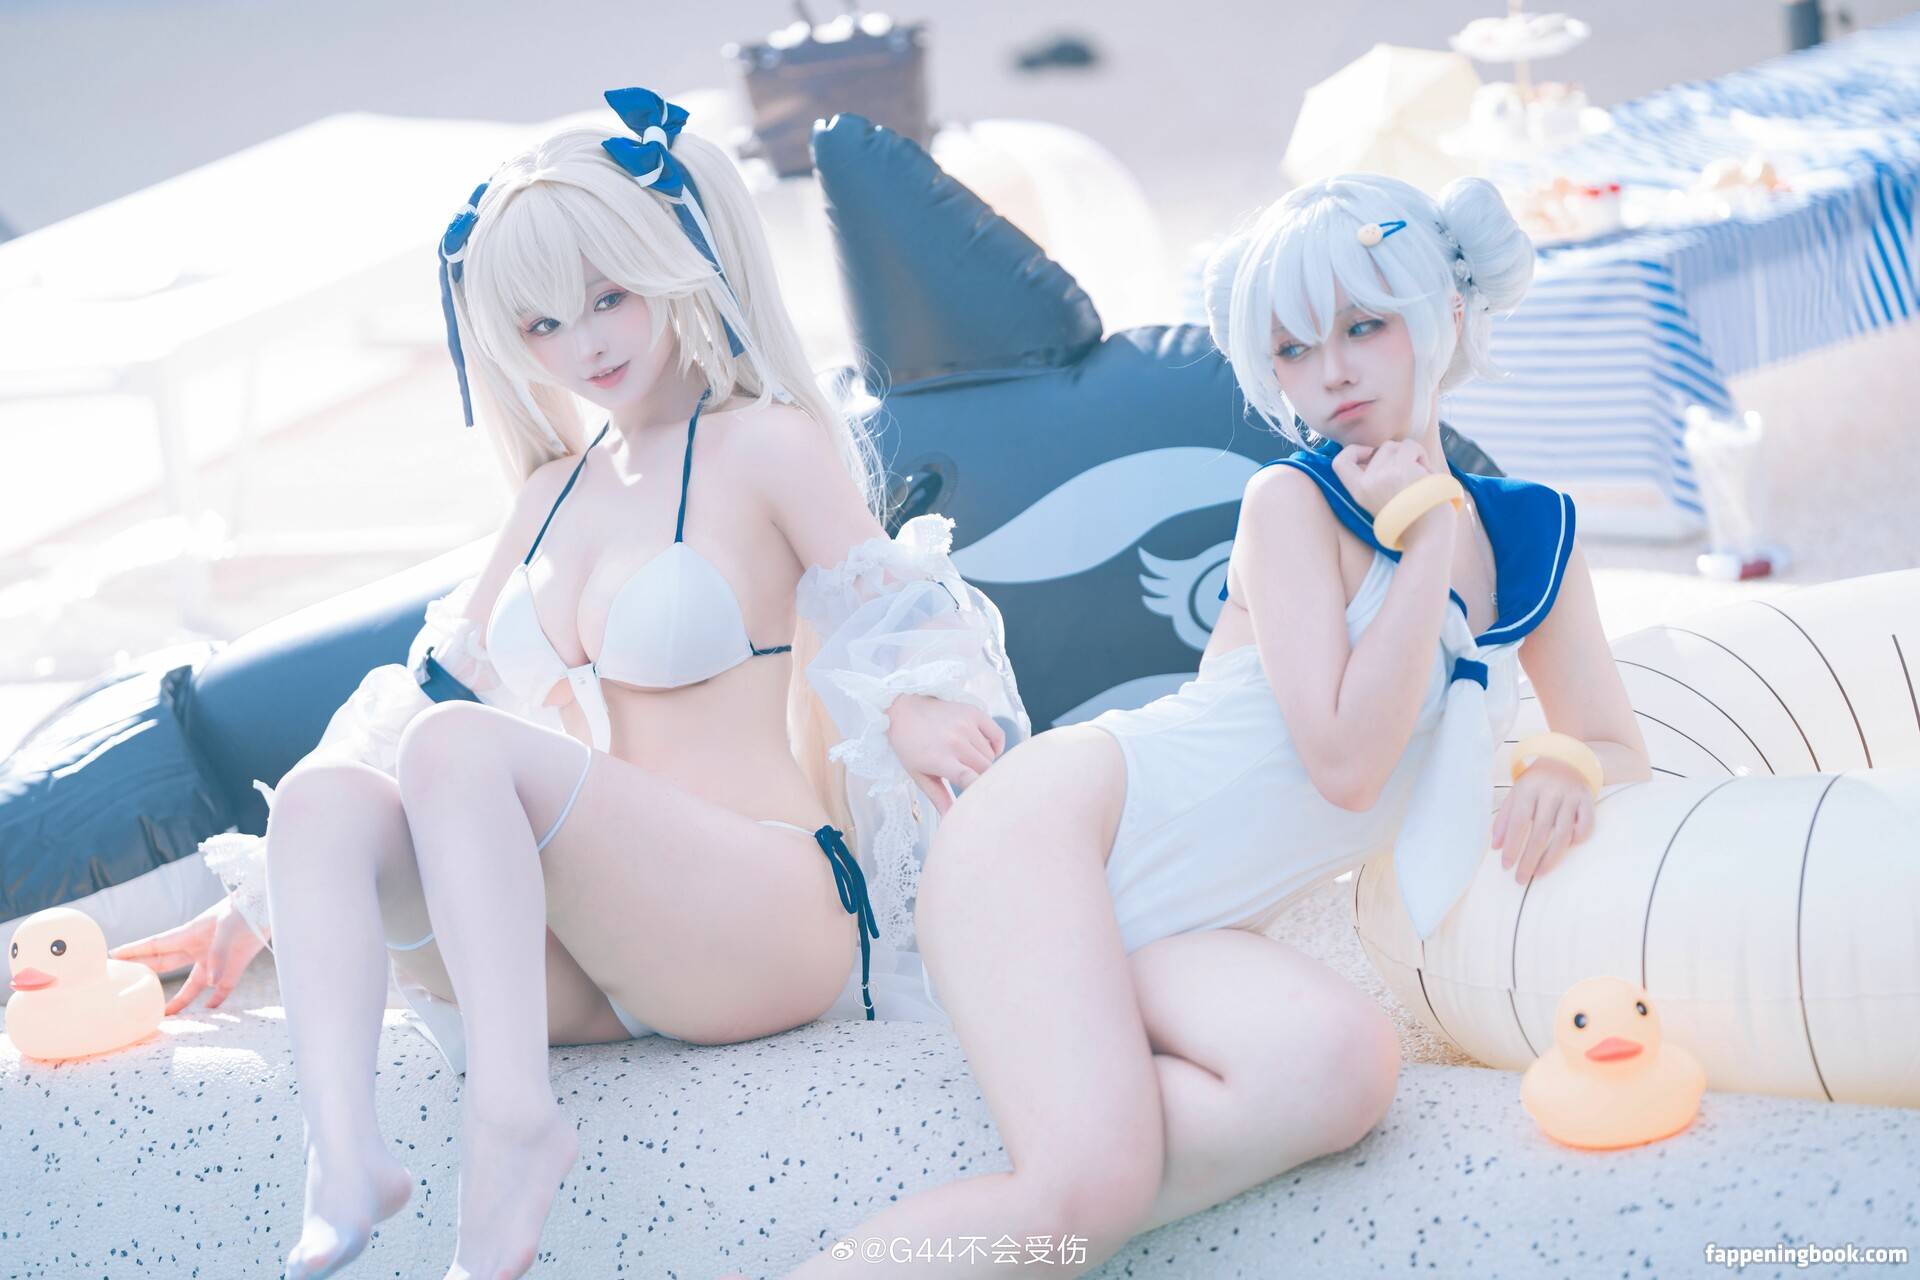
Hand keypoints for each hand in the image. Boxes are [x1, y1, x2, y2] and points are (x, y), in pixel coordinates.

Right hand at [108, 895, 266, 1014]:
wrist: (272, 904)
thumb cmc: (247, 908)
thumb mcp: (229, 926)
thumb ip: (219, 954)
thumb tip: (211, 986)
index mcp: (190, 933)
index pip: (155, 944)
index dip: (133, 950)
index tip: (111, 955)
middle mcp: (199, 947)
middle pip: (166, 964)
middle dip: (145, 972)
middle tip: (124, 984)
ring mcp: (217, 958)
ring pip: (193, 982)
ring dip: (181, 998)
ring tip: (166, 1014)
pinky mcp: (237, 965)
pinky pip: (223, 987)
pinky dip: (216, 999)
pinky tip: (209, 1010)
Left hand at [885, 693, 1007, 816]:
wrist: (905, 710)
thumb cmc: (910, 746)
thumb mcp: (919, 775)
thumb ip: (939, 798)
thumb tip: (950, 820)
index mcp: (939, 759)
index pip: (970, 779)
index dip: (981, 792)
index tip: (986, 800)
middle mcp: (955, 741)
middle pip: (985, 770)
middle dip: (983, 780)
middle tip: (973, 782)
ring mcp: (965, 725)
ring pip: (991, 755)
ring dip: (986, 763)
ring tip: (969, 762)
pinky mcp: (973, 712)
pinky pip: (998, 735)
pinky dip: (996, 746)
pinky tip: (983, 749)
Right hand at [1331, 441, 1453, 546]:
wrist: (1427, 535)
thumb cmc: (1411, 520)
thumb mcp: (1380, 503)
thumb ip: (1372, 482)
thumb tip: (1374, 454)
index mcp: (1359, 493)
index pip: (1340, 462)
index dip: (1354, 450)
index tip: (1369, 452)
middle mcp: (1367, 482)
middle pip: (1381, 449)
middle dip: (1399, 454)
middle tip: (1412, 472)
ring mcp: (1383, 474)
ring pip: (1398, 446)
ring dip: (1414, 455)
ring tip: (1422, 476)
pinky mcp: (1401, 469)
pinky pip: (1411, 447)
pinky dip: (1422, 455)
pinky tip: (1428, 472)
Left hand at [1493, 758, 1595, 884]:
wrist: (1564, 759)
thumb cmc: (1535, 783)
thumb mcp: (1515, 795)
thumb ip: (1504, 819)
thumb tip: (1496, 846)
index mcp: (1528, 789)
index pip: (1518, 822)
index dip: (1512, 846)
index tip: (1506, 866)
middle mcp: (1550, 792)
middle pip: (1540, 832)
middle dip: (1529, 859)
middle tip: (1520, 878)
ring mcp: (1571, 797)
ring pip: (1564, 834)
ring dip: (1551, 858)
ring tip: (1538, 873)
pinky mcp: (1588, 801)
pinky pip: (1587, 825)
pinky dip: (1578, 839)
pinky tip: (1566, 850)